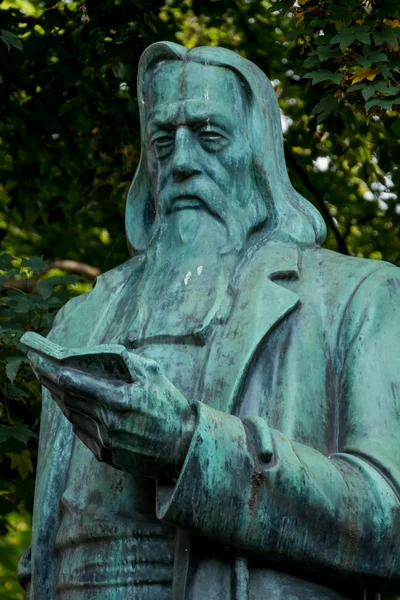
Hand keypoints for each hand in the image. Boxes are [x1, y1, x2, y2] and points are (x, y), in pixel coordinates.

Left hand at [31, 352, 195, 477]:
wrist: (184, 447)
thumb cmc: (170, 406)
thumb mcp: (154, 374)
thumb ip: (126, 361)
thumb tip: (97, 354)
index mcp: (118, 399)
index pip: (73, 383)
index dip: (51, 370)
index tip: (38, 359)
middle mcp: (108, 422)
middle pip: (67, 398)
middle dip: (49, 380)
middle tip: (37, 367)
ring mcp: (105, 441)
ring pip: (72, 415)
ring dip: (59, 398)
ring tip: (51, 383)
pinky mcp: (106, 455)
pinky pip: (81, 432)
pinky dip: (74, 416)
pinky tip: (71, 405)